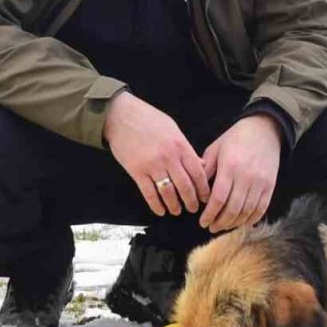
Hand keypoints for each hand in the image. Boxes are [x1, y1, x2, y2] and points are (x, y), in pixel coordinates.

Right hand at [103, 92, 209, 216]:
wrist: (120, 116)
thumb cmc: (148, 119)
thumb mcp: (173, 129)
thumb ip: (186, 148)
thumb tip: (200, 165)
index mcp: (180, 146)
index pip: (198, 173)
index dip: (203, 189)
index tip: (206, 198)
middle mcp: (169, 157)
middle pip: (185, 186)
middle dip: (191, 201)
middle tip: (193, 209)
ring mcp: (152, 165)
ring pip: (168, 193)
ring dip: (174, 205)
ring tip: (177, 211)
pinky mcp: (137, 171)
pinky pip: (149, 193)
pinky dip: (156, 205)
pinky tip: (160, 210)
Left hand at [199, 115, 281, 232]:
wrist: (264, 130)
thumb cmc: (236, 138)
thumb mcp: (215, 149)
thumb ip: (205, 170)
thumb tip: (196, 191)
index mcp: (230, 167)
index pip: (218, 198)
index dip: (210, 214)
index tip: (202, 221)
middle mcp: (246, 177)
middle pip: (233, 209)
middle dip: (220, 222)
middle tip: (211, 227)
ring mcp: (260, 183)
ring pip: (247, 212)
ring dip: (234, 223)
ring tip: (224, 226)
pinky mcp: (270, 186)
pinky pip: (261, 209)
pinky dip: (251, 219)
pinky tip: (241, 222)